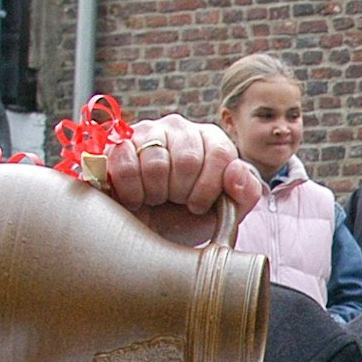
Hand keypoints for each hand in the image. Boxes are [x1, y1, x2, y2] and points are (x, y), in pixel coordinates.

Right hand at [103, 114, 262, 244]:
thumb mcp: (224, 213)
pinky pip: (126, 165)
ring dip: (155, 194)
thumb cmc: (187, 219)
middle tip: (174, 202)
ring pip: (156, 164)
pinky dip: (131, 191)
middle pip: (188, 160)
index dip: (209, 189)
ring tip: (155, 199)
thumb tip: (235, 172)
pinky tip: (135, 197)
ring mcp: (147, 131)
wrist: (146, 233)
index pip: (220, 154)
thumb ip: (244, 193)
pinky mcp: (117, 143)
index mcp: (212, 140)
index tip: (198, 206)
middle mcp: (180, 128)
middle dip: (181, 194)